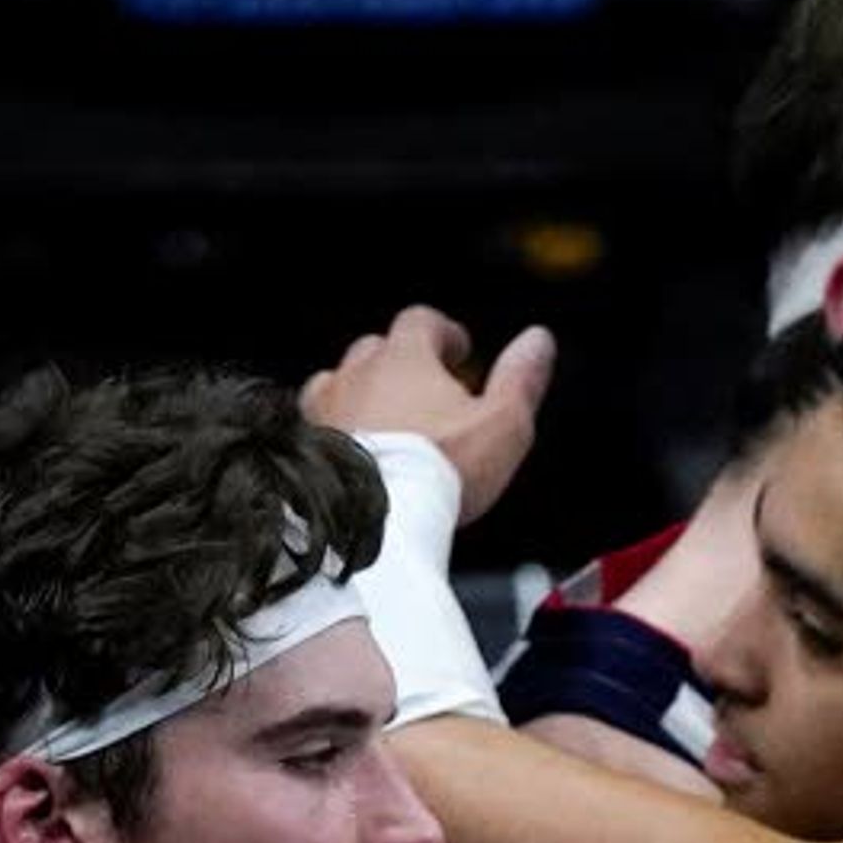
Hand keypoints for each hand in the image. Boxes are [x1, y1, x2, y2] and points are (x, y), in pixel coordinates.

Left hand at [300, 307, 558, 524]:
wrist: (373, 521)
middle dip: (401, 365)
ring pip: (338, 384)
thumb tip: (538, 340)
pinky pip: (317, 426)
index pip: (421, 321)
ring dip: (362, 395)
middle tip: (426, 394)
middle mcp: (355, 374)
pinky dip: (337, 431)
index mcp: (404, 358)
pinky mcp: (304, 448)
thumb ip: (520, 380)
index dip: (442, 333)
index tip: (458, 350)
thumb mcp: (502, 425)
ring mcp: (323, 409)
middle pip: (376, 349)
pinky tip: (354, 454)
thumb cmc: (438, 471)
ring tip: (385, 423)